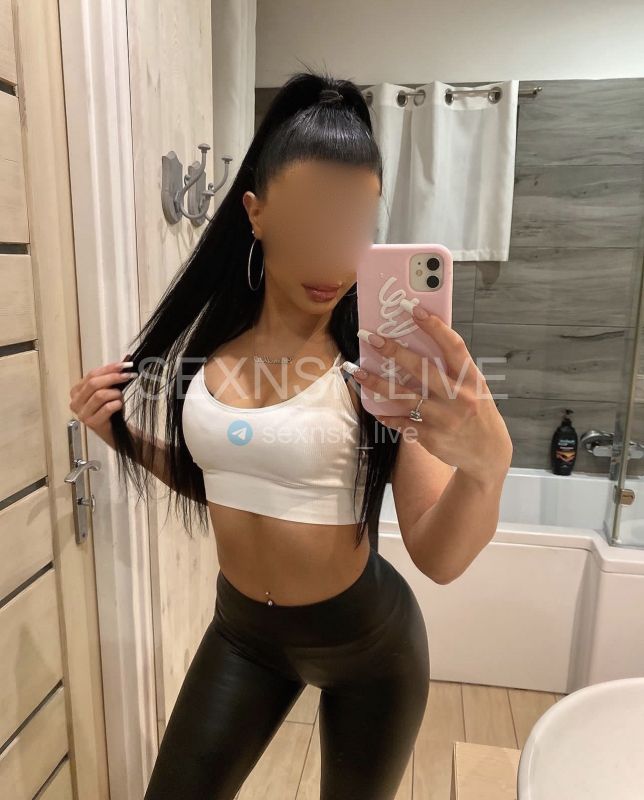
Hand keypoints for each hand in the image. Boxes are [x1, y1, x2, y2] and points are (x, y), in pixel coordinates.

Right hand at [69, 356, 137, 445]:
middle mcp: (75, 402)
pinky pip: (106, 408)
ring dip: (115, 393)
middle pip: (93, 383)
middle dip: (113, 377)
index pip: (92, 374)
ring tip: (120, 396)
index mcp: (76, 391)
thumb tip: (127, 359)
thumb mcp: (110, 390)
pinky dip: (116, 404)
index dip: (109, 368)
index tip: (125, 365)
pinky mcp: (91, 423)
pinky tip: (119, 406)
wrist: (115, 431)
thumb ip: (113, 376)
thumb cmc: (110, 409)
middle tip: (129, 375)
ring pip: (100, 395)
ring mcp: (82, 414)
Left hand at [353, 310, 512, 483]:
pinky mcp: (430, 437)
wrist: (488, 453)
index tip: (412, 309)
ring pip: (403, 397)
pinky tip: (373, 407)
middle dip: (393, 352)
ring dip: (377, 384)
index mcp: (470, 379)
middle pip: (421, 369)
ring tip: (358, 372)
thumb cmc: (477, 412)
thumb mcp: (475, 387)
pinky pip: (401, 422)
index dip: (433, 326)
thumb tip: (420, 345)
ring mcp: (443, 418)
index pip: (453, 346)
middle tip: (370, 338)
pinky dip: (386, 414)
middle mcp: (458, 397)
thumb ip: (453, 370)